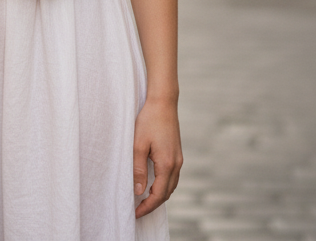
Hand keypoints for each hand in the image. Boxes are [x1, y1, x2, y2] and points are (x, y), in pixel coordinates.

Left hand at [133, 97, 182, 217]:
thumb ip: (138, 169)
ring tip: (143, 200)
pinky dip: (163, 185)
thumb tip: (139, 191)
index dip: (147, 207)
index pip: (159, 195)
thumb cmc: (148, 121)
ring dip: (159, 195)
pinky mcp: (177, 153)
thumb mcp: (138, 145)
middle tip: (137, 210)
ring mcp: (179, 159)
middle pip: (167, 193)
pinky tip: (153, 184)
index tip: (136, 214)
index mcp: (167, 164)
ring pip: (171, 186)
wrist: (163, 102)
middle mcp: (176, 164)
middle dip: (153, 204)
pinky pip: (172, 177)